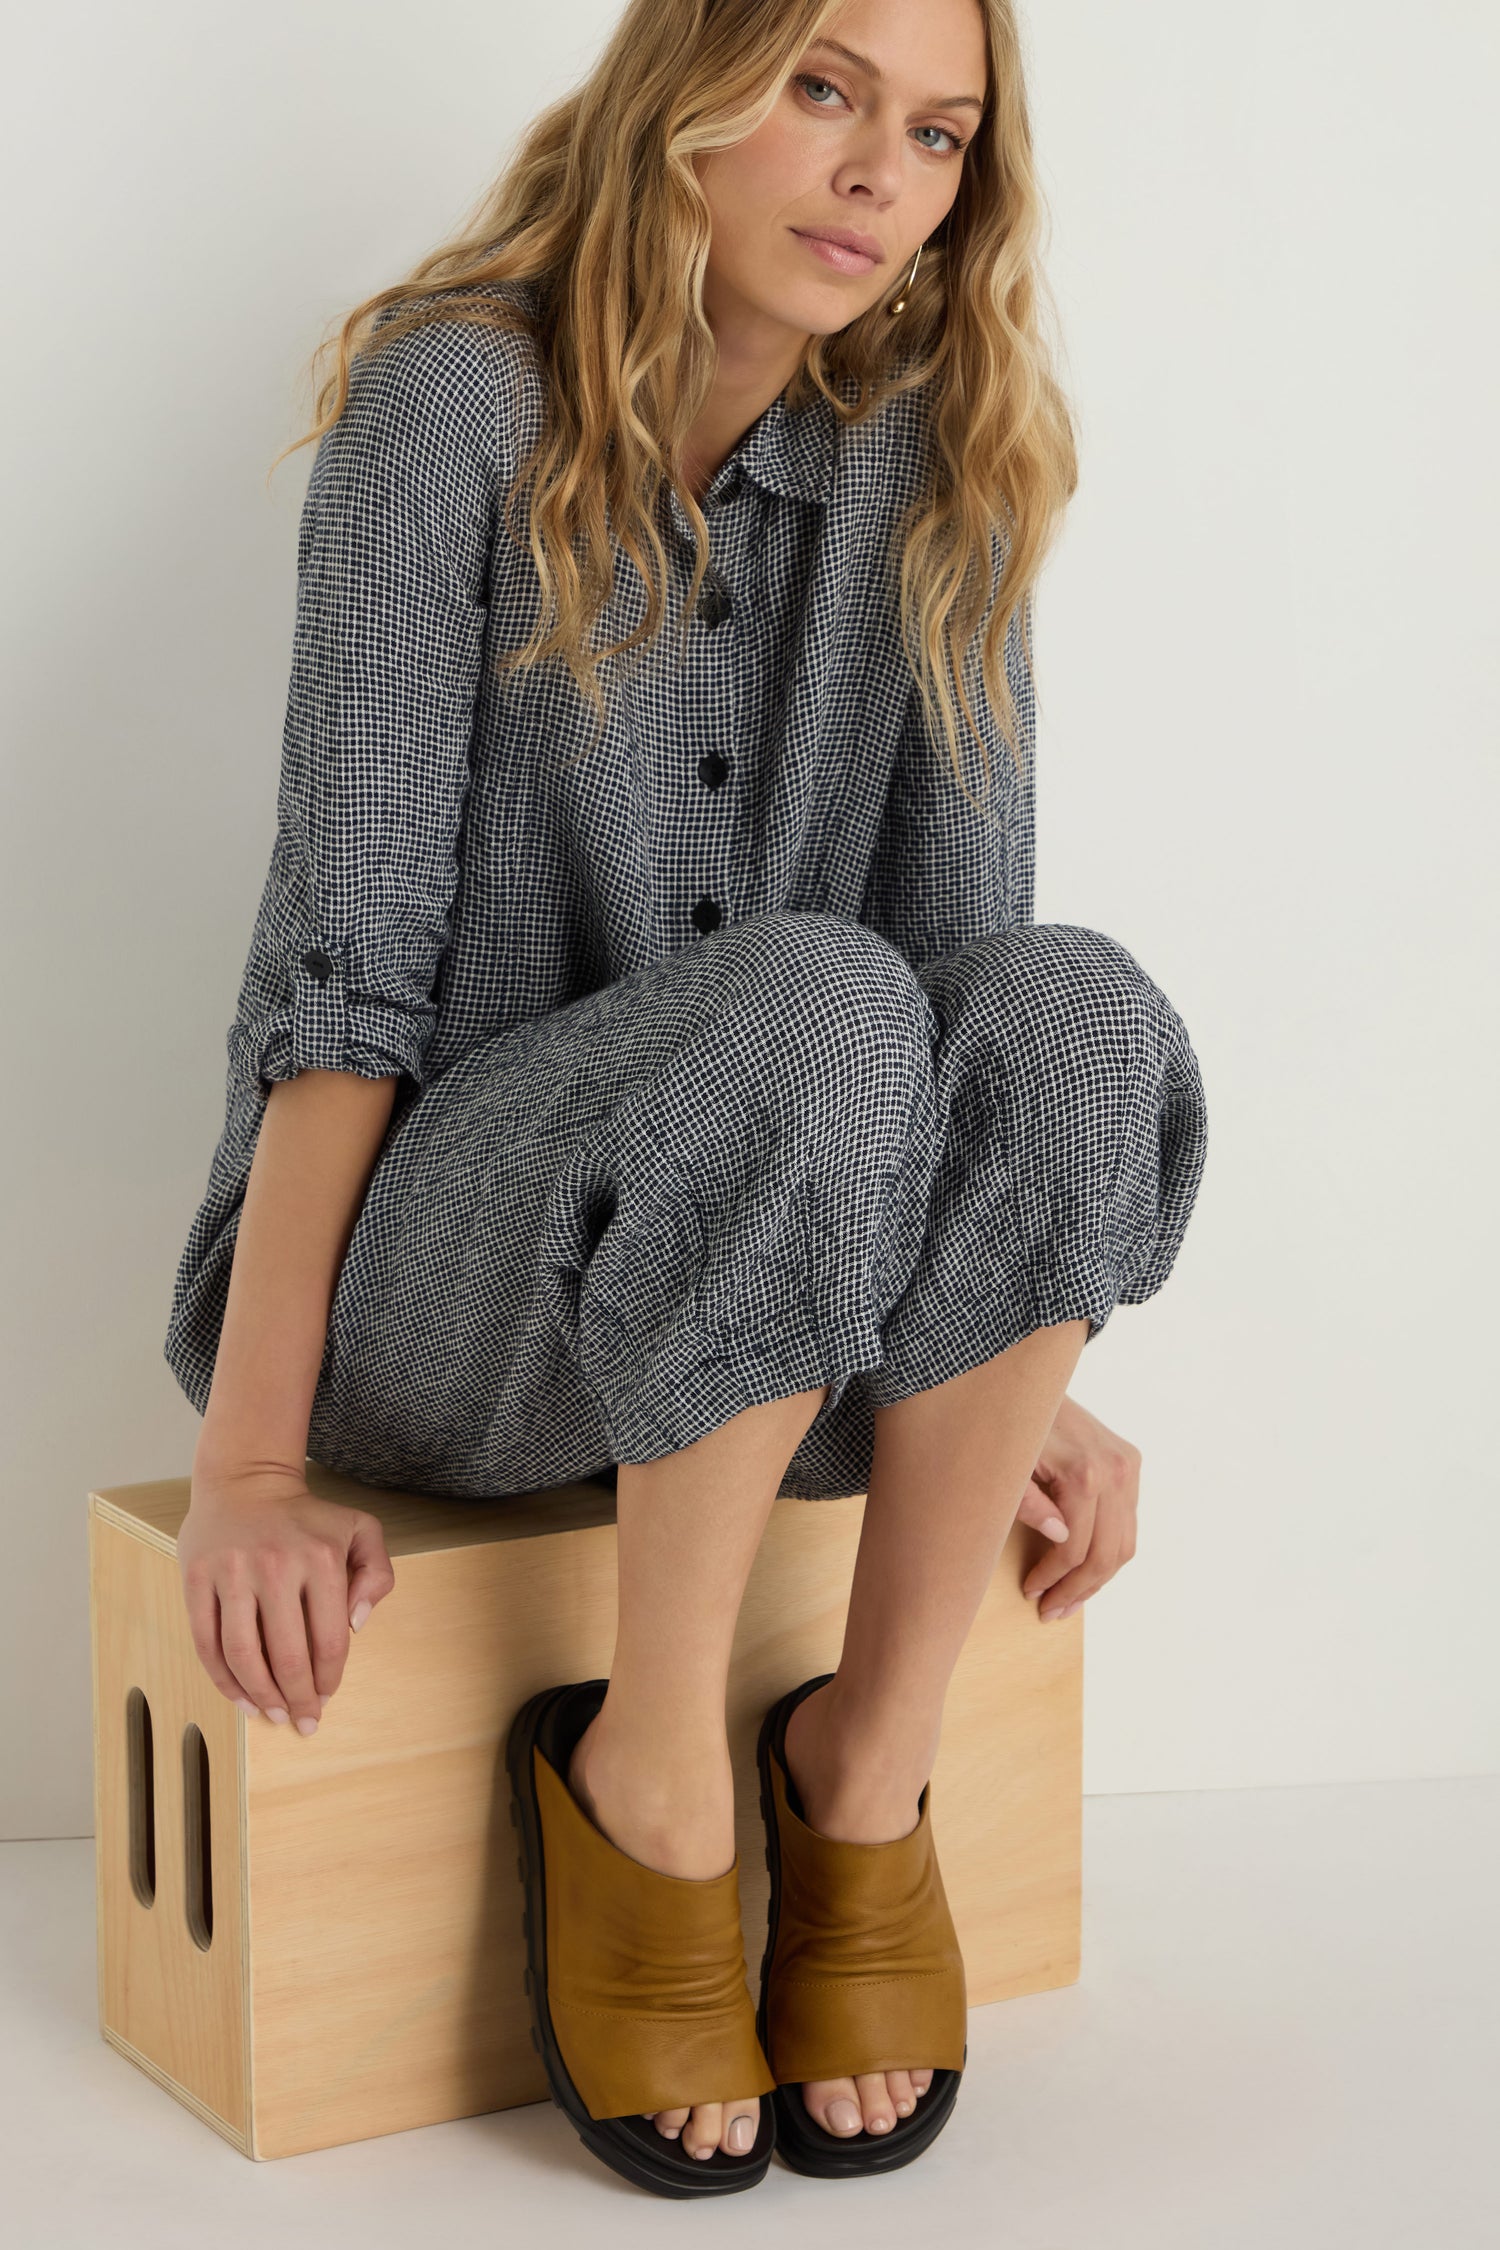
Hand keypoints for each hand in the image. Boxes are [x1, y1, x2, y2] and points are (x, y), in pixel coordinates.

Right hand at [176, 1461, 395, 1733]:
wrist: (246, 1482)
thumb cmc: (307, 1518)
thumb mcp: (361, 1530)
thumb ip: (377, 1574)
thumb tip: (357, 1624)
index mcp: (320, 1559)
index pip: (329, 1640)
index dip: (328, 1678)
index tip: (326, 1697)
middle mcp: (276, 1566)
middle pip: (286, 1655)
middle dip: (296, 1698)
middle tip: (302, 1720)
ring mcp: (232, 1573)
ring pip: (242, 1654)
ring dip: (259, 1694)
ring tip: (271, 1714)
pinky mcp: (197, 1578)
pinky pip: (207, 1642)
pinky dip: (223, 1677)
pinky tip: (240, 1696)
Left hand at [1016, 1394, 1140, 1620]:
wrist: (1026, 1377)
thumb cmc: (1008, 1423)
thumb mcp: (1005, 1467)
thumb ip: (1027, 1505)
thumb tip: (1059, 1539)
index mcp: (1084, 1472)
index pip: (1075, 1548)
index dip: (1052, 1578)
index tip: (1031, 1592)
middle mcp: (1115, 1469)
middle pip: (1107, 1554)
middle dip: (1078, 1589)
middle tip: (1051, 1611)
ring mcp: (1127, 1465)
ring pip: (1124, 1543)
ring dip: (1098, 1579)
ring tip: (1069, 1601)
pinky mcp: (1130, 1461)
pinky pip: (1128, 1522)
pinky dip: (1110, 1551)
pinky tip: (1086, 1569)